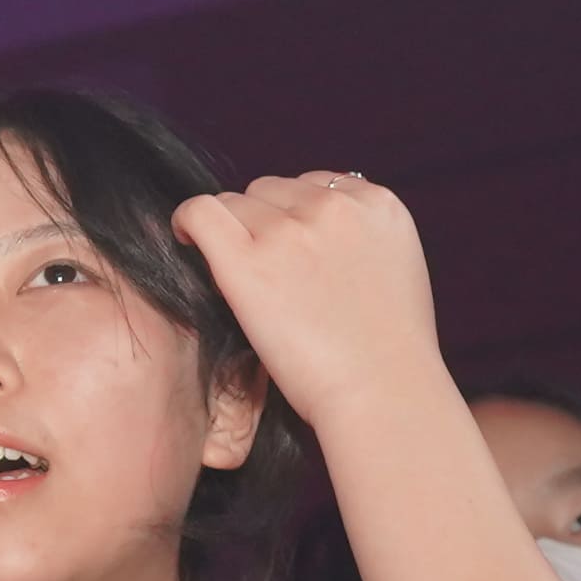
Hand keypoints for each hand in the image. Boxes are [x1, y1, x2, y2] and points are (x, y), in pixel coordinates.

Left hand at [167, 171, 437, 425]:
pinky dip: (186, 221)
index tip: (288, 253)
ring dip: (231, 232)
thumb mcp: (396, 273)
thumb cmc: (388, 356)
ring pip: (236, 203)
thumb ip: (359, 241)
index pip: (315, 185)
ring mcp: (290, 230)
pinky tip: (184, 240)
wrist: (384, 394)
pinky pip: (199, 213)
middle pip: (271, 191)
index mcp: (378, 204)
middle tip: (265, 274)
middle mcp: (334, 205)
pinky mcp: (248, 260)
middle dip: (262, 223)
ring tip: (240, 278)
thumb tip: (311, 234)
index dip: (294, 218)